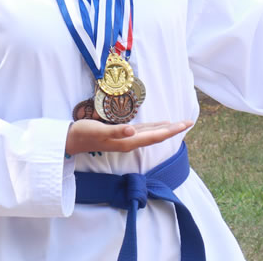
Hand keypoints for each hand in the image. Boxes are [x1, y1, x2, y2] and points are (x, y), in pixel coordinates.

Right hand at [65, 119, 192, 155]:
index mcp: (129, 141)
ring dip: (166, 129)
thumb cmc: (85, 133)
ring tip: (179, 124)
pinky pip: (144, 131)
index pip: (155, 136)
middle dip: (174, 129)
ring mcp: (127, 139)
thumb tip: (133, 132)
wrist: (72, 139)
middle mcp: (131, 141)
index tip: (185, 124)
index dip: (171, 130)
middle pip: (157, 135)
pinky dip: (154, 127)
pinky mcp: (122, 135)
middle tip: (190, 122)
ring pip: (152, 133)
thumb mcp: (100, 131)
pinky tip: (159, 125)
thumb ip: (117, 132)